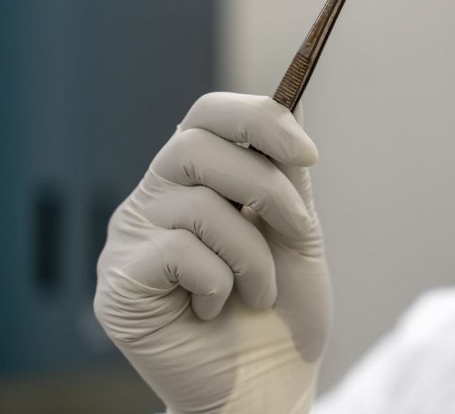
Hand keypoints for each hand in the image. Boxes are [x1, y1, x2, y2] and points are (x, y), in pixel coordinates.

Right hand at [94, 92, 331, 413]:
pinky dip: (219, 283)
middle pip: (195, 144)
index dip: (257, 119)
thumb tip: (292, 101)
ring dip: (253, 252)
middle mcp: (156, 196)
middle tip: (298, 229)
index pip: (207, 114)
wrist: (268, 379)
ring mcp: (131, 236)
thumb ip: (286, 171)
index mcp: (197, 175)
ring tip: (259, 289)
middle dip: (266, 186)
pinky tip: (215, 309)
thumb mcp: (294, 229)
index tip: (309, 153)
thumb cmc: (281, 305)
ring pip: (198, 204)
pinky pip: (178, 253)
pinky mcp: (119, 281)